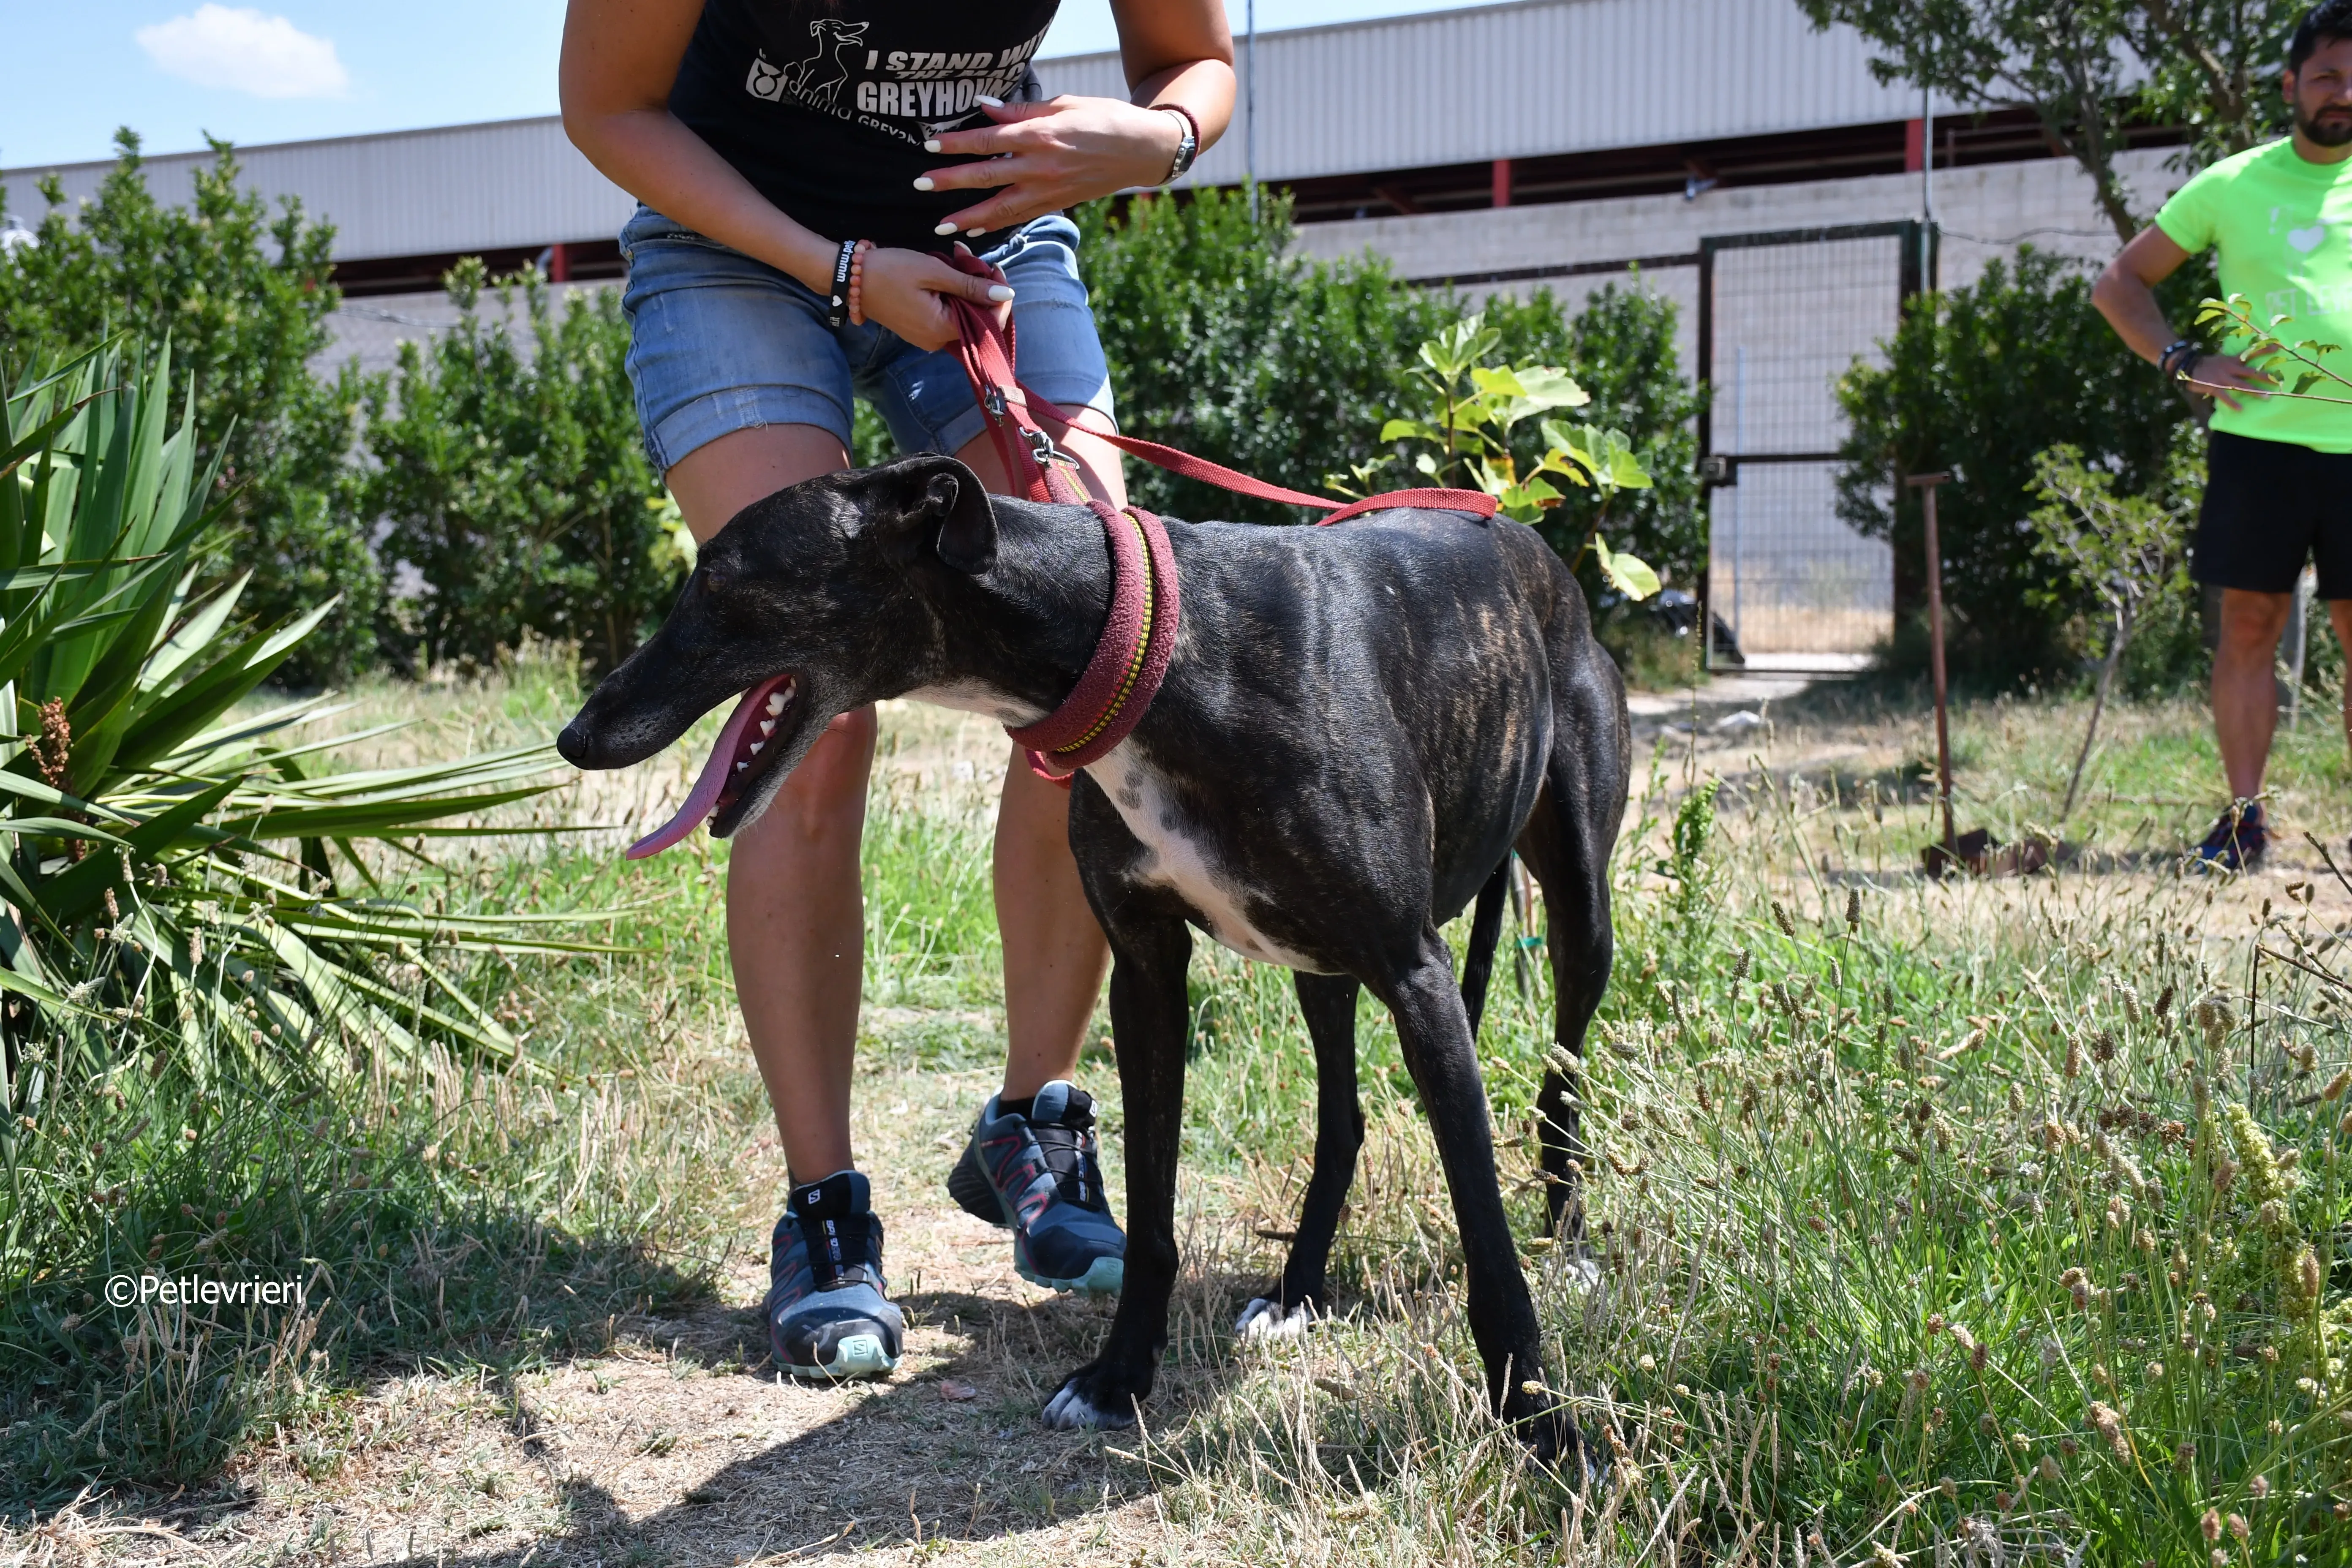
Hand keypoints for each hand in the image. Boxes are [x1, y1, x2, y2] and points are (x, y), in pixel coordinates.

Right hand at [854, 242, 1013, 351]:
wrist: (851, 278)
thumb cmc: (890, 271)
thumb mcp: (934, 272)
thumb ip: (970, 286)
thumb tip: (1007, 294)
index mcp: (942, 330)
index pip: (989, 321)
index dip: (998, 296)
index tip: (994, 267)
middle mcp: (938, 341)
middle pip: (977, 318)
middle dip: (980, 287)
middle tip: (969, 257)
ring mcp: (929, 337)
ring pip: (963, 313)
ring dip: (966, 286)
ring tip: (956, 259)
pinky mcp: (922, 329)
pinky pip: (948, 313)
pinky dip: (952, 293)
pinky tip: (945, 272)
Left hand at [917, 95, 1183, 235]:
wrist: (1143, 150)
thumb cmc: (1104, 118)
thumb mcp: (1063, 105)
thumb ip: (1021, 112)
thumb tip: (985, 109)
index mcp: (1041, 135)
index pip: (988, 141)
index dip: (957, 145)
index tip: (931, 148)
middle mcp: (1042, 166)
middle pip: (986, 176)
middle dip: (950, 182)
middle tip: (920, 186)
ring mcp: (1050, 189)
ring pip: (1001, 208)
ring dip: (969, 216)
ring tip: (942, 225)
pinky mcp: (1059, 203)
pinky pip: (1021, 217)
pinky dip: (996, 224)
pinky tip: (976, 229)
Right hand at [2185, 352, 2274, 410]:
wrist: (2188, 366)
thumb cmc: (2206, 364)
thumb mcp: (2222, 359)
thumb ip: (2233, 362)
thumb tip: (2245, 363)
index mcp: (2232, 360)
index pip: (2250, 353)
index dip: (2263, 350)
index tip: (2278, 348)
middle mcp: (2230, 368)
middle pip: (2251, 372)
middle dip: (2265, 377)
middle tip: (2277, 382)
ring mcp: (2223, 379)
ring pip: (2242, 386)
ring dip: (2254, 392)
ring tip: (2266, 397)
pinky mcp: (2214, 388)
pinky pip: (2225, 397)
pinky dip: (2233, 403)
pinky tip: (2241, 409)